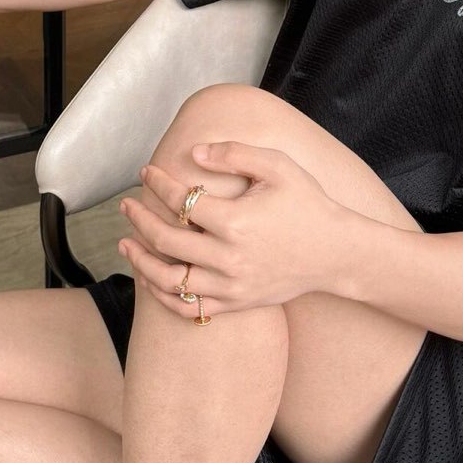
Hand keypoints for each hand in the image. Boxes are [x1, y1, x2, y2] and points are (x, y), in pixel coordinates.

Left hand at [117, 141, 347, 319]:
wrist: (337, 252)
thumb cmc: (308, 203)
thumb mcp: (278, 166)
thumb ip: (234, 153)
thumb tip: (193, 153)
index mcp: (236, 221)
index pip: (180, 201)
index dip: (158, 183)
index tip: (147, 172)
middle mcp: (229, 257)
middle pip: (165, 241)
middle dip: (138, 219)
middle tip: (126, 206)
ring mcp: (232, 286)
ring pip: (169, 281)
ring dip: (140, 262)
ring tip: (125, 245)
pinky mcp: (237, 303)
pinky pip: (190, 309)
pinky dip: (164, 297)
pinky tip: (151, 279)